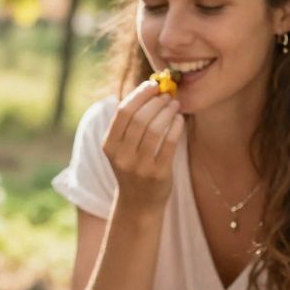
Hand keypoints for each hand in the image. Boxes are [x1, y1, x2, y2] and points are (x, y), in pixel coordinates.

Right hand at [102, 80, 183, 211]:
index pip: (123, 112)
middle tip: (167, 95)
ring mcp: (139, 167)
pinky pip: (169, 143)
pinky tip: (179, 120)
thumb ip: (130, 123)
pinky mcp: (158, 174)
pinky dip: (176, 126)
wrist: (139, 204)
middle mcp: (122, 157)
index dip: (139, 95)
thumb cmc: (134, 167)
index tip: (153, 85)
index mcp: (109, 146)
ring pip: (155, 129)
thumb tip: (151, 89)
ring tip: (174, 105)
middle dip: (156, 102)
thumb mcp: (122, 148)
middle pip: (139, 118)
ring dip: (167, 112)